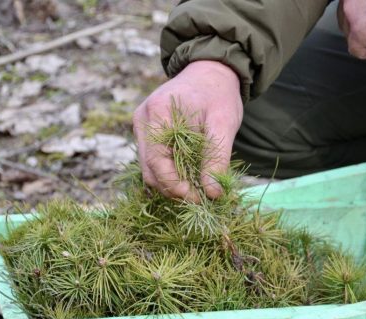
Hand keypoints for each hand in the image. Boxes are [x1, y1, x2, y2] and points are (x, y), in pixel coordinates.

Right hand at [133, 60, 242, 201]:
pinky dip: (168, 172)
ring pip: (148, 168)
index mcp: (158, 113)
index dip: (175, 186)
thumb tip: (212, 194)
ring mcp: (141, 125)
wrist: (210, 72)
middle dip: (173, 189)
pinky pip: (152, 160)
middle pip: (149, 169)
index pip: (157, 161)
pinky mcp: (146, 131)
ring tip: (196, 188)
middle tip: (201, 197)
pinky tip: (188, 175)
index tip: (199, 198)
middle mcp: (143, 120)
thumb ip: (217, 158)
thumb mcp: (224, 124)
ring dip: (170, 183)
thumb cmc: (218, 95)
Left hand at [338, 0, 365, 58]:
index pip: (347, 14)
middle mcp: (347, 3)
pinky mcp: (358, 33)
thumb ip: (364, 9)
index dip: (363, 20)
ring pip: (353, 40)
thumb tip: (361, 26)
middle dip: (364, 31)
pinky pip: (360, 53)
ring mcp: (350, 18)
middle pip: (347, 27)